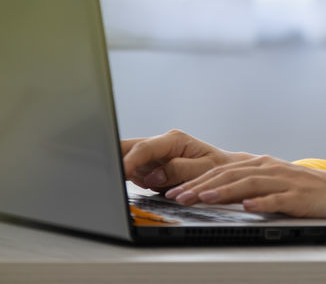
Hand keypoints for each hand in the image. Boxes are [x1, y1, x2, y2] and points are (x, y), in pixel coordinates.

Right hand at [120, 129, 251, 190]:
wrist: (225, 171)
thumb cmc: (218, 168)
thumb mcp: (205, 169)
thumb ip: (179, 170)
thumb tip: (154, 176)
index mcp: (174, 140)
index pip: (144, 148)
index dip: (129, 161)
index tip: (118, 172)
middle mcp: (161, 144)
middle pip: (128, 147)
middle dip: (113, 157)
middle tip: (100, 173)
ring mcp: (153, 156)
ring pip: (125, 159)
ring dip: (118, 171)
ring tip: (107, 182)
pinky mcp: (149, 167)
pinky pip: (131, 171)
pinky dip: (123, 178)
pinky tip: (117, 185)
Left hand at [163, 154, 325, 225]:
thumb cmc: (305, 191)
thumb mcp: (271, 185)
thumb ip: (245, 188)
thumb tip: (210, 196)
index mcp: (260, 165)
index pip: (222, 171)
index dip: (196, 180)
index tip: (174, 191)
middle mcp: (270, 168)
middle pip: (230, 175)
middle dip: (200, 186)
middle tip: (178, 198)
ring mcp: (286, 181)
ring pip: (249, 183)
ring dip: (224, 191)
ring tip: (204, 200)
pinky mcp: (300, 196)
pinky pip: (278, 199)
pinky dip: (261, 202)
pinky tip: (248, 207)